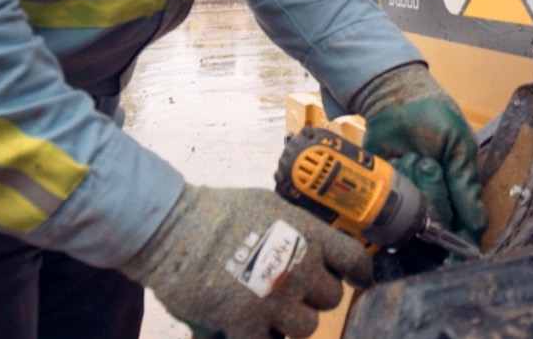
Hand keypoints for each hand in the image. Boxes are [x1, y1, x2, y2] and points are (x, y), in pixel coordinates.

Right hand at [121, 185, 371, 336]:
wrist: (174, 229)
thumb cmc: (217, 211)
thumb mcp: (268, 206)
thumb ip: (296, 229)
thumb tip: (309, 243)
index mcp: (309, 236)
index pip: (354, 260)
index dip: (358, 273)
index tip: (356, 279)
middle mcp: (301, 270)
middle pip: (331, 298)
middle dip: (315, 296)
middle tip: (294, 292)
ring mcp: (276, 300)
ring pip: (307, 328)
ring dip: (292, 323)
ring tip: (272, 313)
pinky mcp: (248, 325)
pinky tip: (251, 331)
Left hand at [351, 63, 486, 243]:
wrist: (398, 98)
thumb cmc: (437, 118)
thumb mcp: (460, 146)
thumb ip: (466, 185)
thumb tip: (479, 225)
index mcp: (456, 190)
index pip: (460, 228)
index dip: (458, 243)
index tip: (455, 257)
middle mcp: (432, 198)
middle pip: (435, 217)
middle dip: (433, 188)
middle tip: (429, 161)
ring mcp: (407, 195)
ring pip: (412, 207)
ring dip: (414, 178)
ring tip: (413, 154)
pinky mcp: (384, 188)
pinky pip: (389, 196)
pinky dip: (395, 175)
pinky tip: (398, 157)